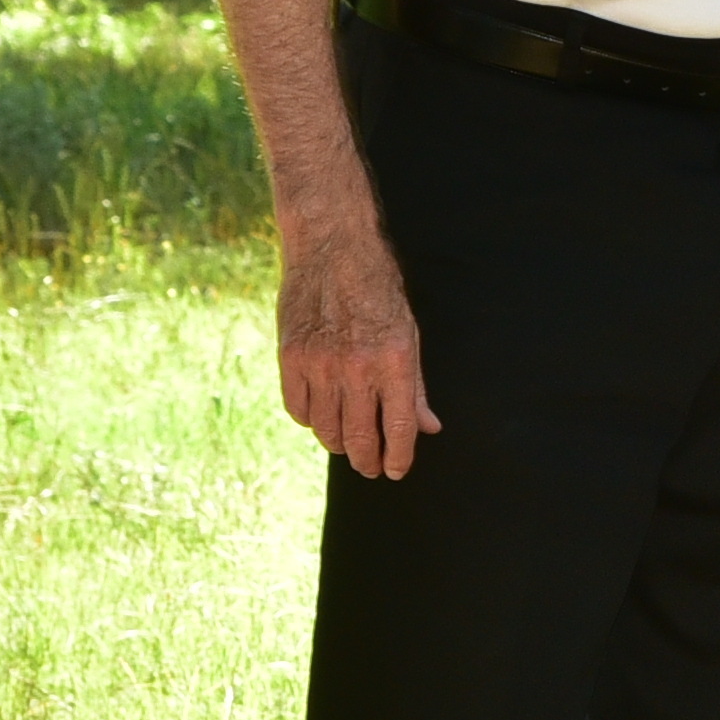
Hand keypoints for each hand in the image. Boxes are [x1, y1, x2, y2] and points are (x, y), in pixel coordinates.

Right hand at [278, 221, 438, 481]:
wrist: (332, 247)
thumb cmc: (378, 289)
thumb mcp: (409, 333)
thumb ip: (416, 386)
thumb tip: (428, 428)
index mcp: (394, 361)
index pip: (397, 429)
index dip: (398, 459)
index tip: (395, 471)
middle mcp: (356, 367)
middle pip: (358, 439)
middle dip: (367, 462)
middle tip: (371, 468)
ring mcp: (320, 364)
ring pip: (326, 430)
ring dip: (339, 444)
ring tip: (348, 443)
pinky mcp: (291, 357)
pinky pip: (298, 409)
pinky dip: (310, 420)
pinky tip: (322, 415)